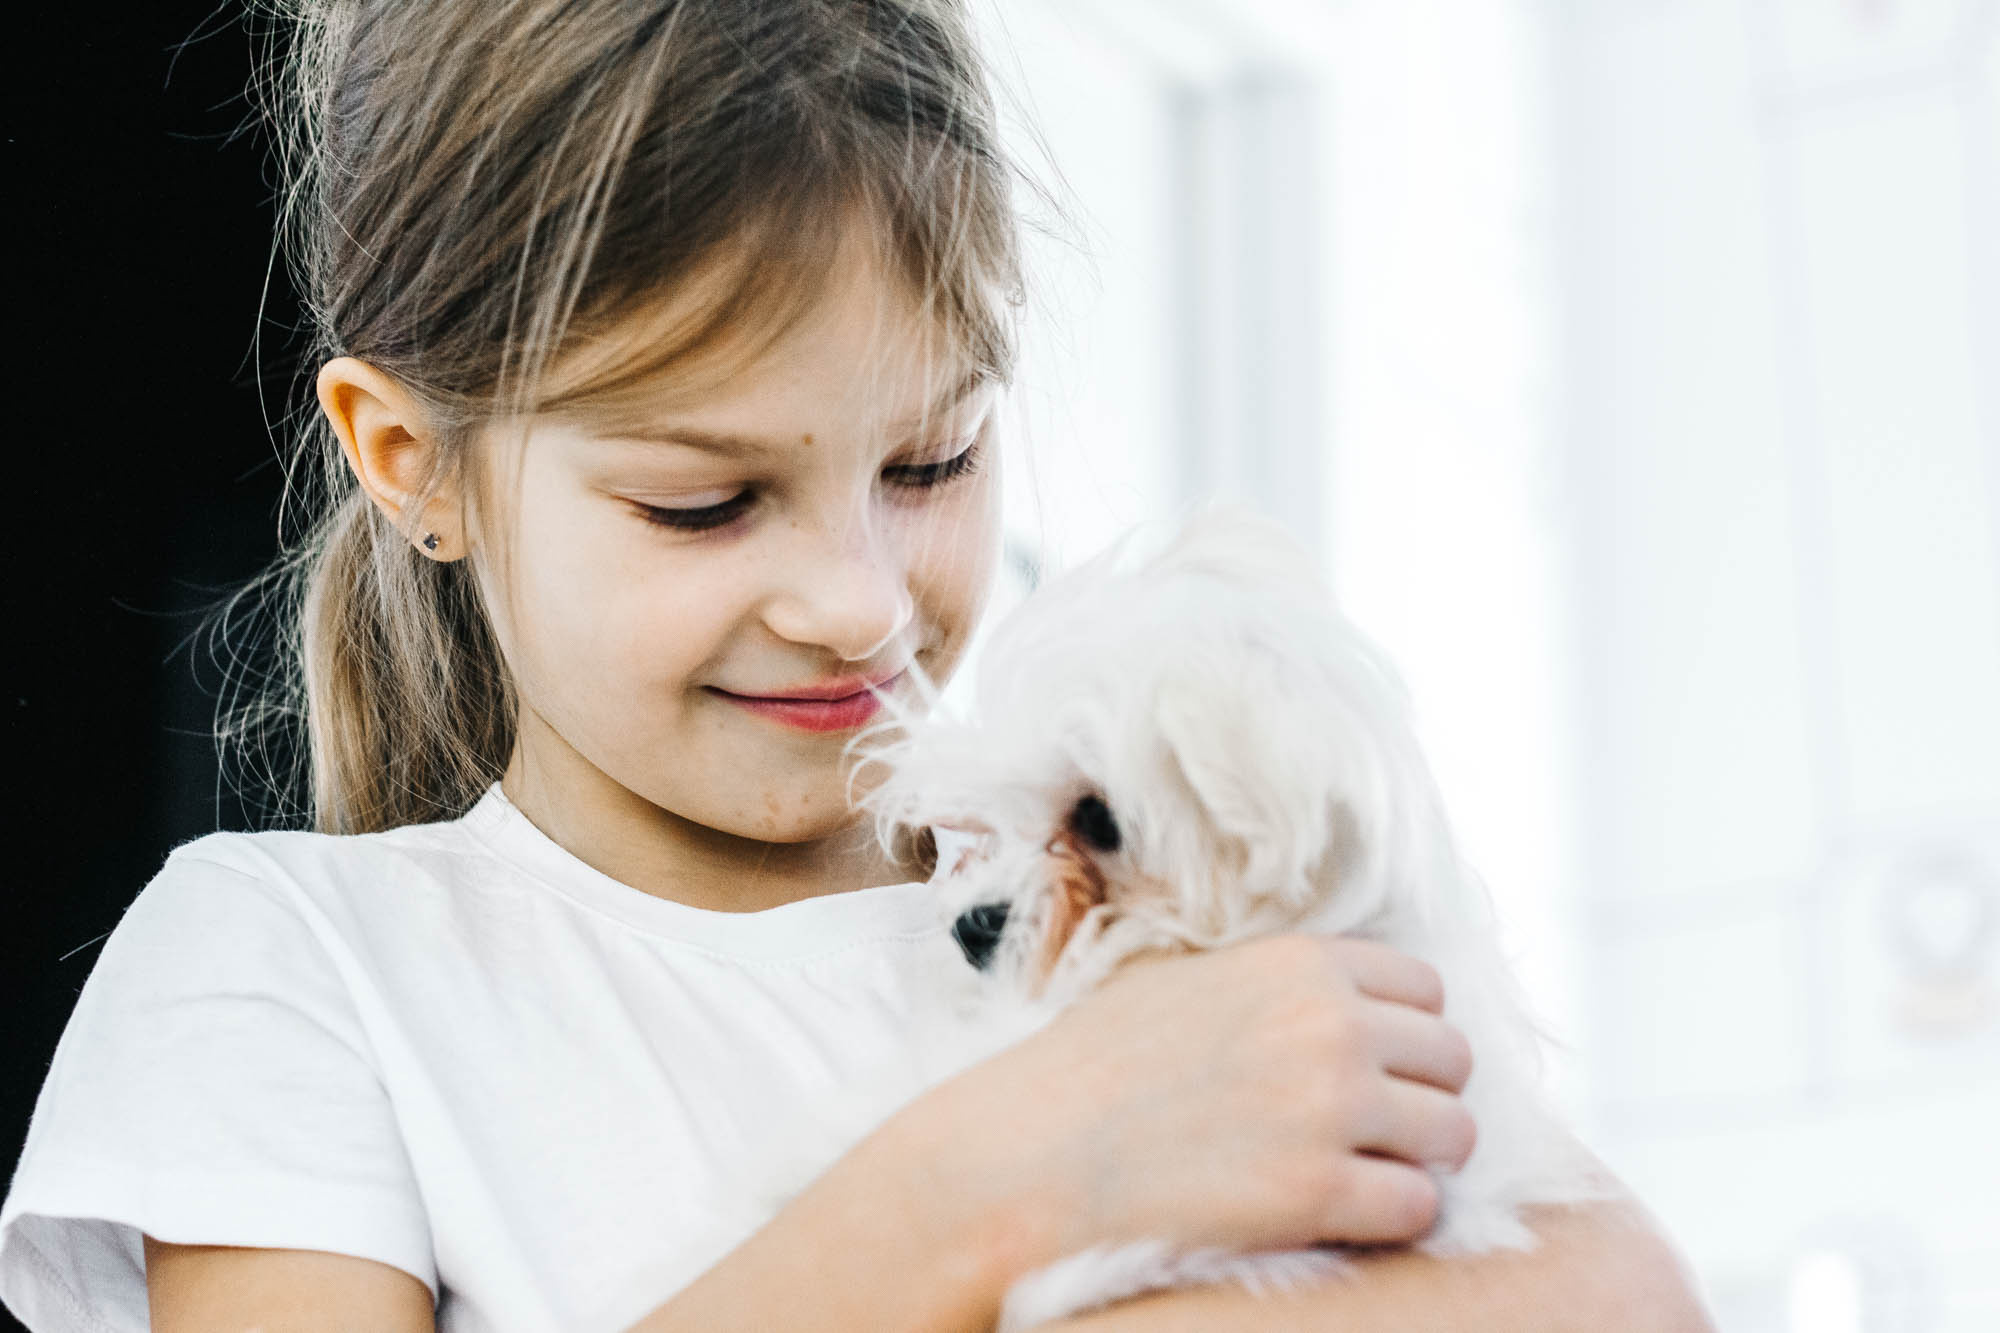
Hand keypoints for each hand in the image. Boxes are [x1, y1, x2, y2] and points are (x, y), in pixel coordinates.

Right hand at [928, 933, 1476, 1269]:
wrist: (1033, 1153)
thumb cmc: (1094, 1070)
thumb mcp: (1188, 983)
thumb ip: (1275, 984)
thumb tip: (1346, 1003)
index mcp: (1299, 964)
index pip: (1425, 988)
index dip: (1405, 1034)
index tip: (1376, 1068)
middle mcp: (1329, 1025)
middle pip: (1452, 1059)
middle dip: (1422, 1098)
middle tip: (1374, 1132)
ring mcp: (1329, 1108)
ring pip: (1454, 1134)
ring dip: (1418, 1160)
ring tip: (1365, 1176)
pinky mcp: (1318, 1192)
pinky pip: (1419, 1206)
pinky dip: (1393, 1219)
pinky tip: (1344, 1217)